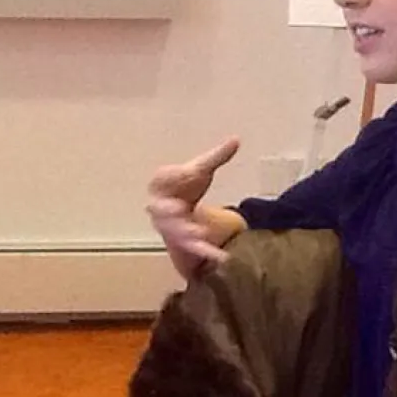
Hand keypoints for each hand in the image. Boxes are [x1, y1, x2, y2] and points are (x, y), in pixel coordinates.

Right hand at [146, 138, 239, 266]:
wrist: (180, 211)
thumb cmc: (186, 186)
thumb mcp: (201, 170)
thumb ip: (217, 157)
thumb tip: (237, 139)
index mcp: (161, 183)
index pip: (163, 177)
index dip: (172, 175)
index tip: (187, 171)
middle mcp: (159, 206)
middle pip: (159, 208)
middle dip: (167, 209)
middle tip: (178, 208)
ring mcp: (169, 227)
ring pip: (174, 231)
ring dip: (186, 233)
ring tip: (200, 233)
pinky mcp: (182, 243)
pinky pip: (192, 249)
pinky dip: (205, 252)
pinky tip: (221, 256)